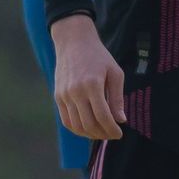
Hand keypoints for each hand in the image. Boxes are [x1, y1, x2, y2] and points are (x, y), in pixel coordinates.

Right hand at [51, 14, 124, 140]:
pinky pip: (66, 120)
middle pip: (88, 124)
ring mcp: (64, 96)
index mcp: (92, 85)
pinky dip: (77, 129)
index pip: (102, 116)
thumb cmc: (99, 57)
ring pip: (76, 125)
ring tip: (102, 133)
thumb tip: (121, 120)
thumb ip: (117, 98)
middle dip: (102, 134)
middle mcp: (75, 92)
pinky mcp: (57, 97)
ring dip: (89, 134)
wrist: (74, 43)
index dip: (112, 129)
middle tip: (112, 135)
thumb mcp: (115, 73)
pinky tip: (88, 129)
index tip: (119, 134)